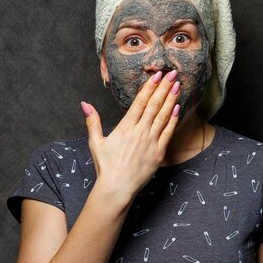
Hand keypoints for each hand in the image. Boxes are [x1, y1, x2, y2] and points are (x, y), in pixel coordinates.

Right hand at [80, 70, 180, 197]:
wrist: (116, 188)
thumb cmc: (106, 166)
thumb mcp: (96, 142)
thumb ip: (93, 121)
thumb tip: (85, 104)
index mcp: (125, 128)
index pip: (140, 102)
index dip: (149, 87)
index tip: (157, 75)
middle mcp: (139, 132)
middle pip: (154, 105)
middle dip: (164, 88)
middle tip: (172, 73)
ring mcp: (150, 142)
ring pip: (163, 116)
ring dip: (171, 100)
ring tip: (178, 86)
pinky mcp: (158, 153)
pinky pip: (168, 133)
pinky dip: (173, 120)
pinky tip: (177, 108)